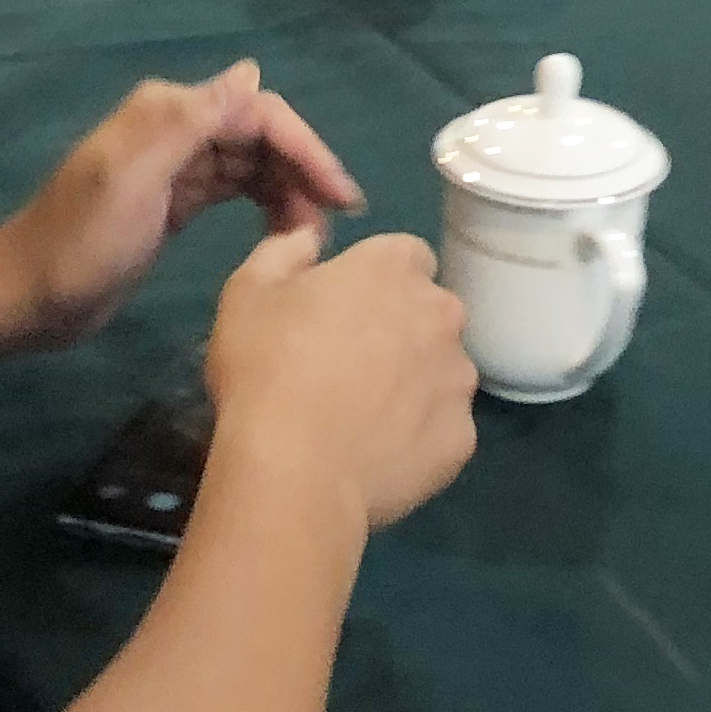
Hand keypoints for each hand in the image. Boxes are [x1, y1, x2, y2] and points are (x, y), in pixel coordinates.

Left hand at [0, 63, 367, 347]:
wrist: (27, 299)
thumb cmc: (79, 243)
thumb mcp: (134, 179)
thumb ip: (190, 123)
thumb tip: (252, 70)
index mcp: (168, 112)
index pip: (256, 112)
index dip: (305, 146)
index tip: (341, 196)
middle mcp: (176, 128)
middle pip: (260, 134)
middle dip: (303, 169)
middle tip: (339, 221)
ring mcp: (176, 165)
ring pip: (253, 163)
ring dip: (289, 190)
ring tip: (316, 236)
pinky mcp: (176, 201)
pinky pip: (235, 189)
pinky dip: (265, 204)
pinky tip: (286, 234)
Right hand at [205, 224, 476, 534]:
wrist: (293, 474)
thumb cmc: (266, 371)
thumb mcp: (248, 293)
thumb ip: (284, 251)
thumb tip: (310, 237)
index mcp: (394, 267)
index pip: (404, 258)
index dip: (373, 284)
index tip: (340, 315)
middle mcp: (442, 313)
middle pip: (429, 313)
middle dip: (400, 331)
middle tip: (348, 368)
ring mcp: (458, 379)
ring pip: (442, 371)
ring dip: (414, 384)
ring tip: (362, 420)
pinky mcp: (462, 439)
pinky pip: (443, 429)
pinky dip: (419, 438)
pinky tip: (376, 455)